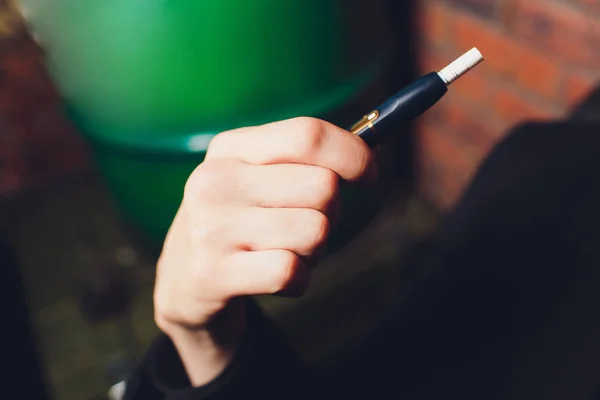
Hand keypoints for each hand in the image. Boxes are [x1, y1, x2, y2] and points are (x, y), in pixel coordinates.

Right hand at [154, 117, 376, 384]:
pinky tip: (276, 275)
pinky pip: (292, 272)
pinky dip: (300, 280)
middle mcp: (215, 181)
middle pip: (323, 187)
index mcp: (231, 148)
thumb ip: (308, 159)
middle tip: (305, 224)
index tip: (368, 177)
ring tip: (286, 250)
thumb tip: (370, 154)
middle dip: (331, 213)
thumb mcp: (260, 177)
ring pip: (315, 232)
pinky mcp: (213, 274)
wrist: (185, 278)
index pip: (308, 135)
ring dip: (315, 250)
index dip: (353, 155)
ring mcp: (210, 228)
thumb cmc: (241, 220)